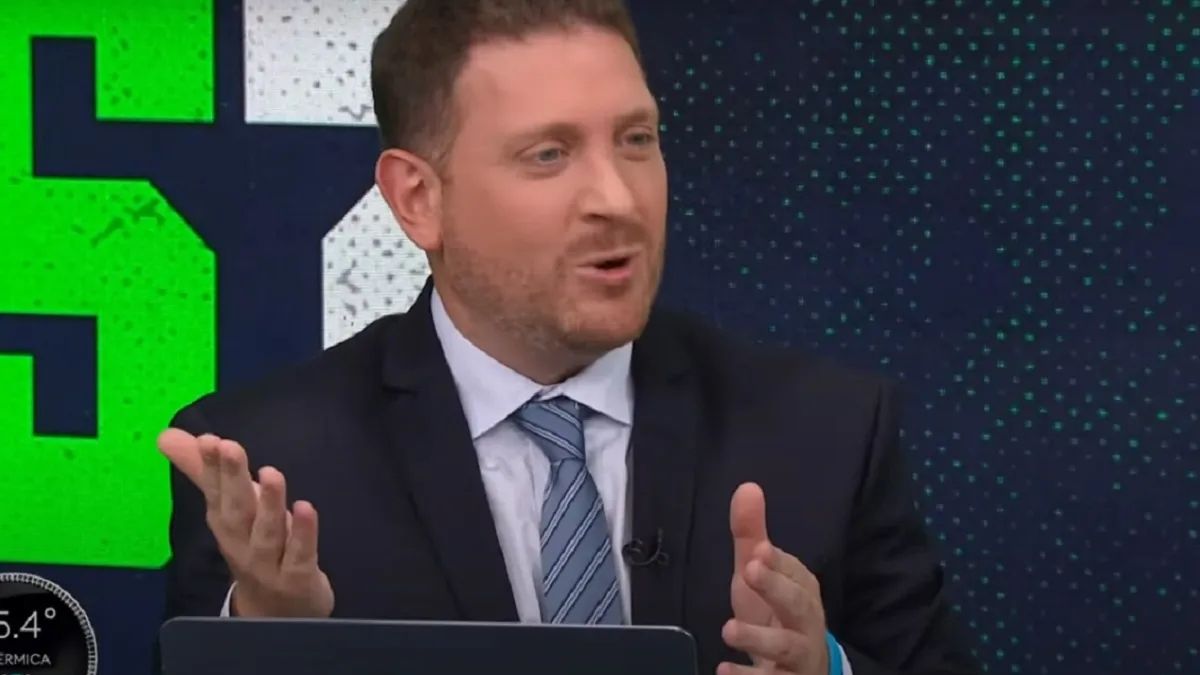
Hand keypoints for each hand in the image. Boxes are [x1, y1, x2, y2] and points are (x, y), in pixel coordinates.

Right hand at [158, 428, 333, 617]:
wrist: (276, 614)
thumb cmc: (253, 551)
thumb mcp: (229, 510)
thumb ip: (206, 471)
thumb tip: (168, 436)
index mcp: (226, 524)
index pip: (216, 493)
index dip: (213, 467)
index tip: (208, 440)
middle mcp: (242, 543)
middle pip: (236, 510)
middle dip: (231, 479)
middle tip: (230, 447)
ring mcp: (269, 563)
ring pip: (266, 533)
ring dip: (267, 503)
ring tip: (270, 473)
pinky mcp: (298, 577)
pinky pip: (300, 554)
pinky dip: (302, 533)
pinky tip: (305, 508)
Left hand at [721, 482, 828, 674]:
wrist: (800, 669)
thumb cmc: (776, 613)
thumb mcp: (758, 574)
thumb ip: (751, 535)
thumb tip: (747, 487)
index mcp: (802, 590)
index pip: (794, 572)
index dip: (776, 563)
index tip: (755, 551)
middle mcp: (805, 622)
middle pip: (799, 605)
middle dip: (776, 588)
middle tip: (747, 572)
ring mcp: (798, 655)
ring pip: (787, 647)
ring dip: (760, 639)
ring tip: (729, 629)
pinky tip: (724, 669)